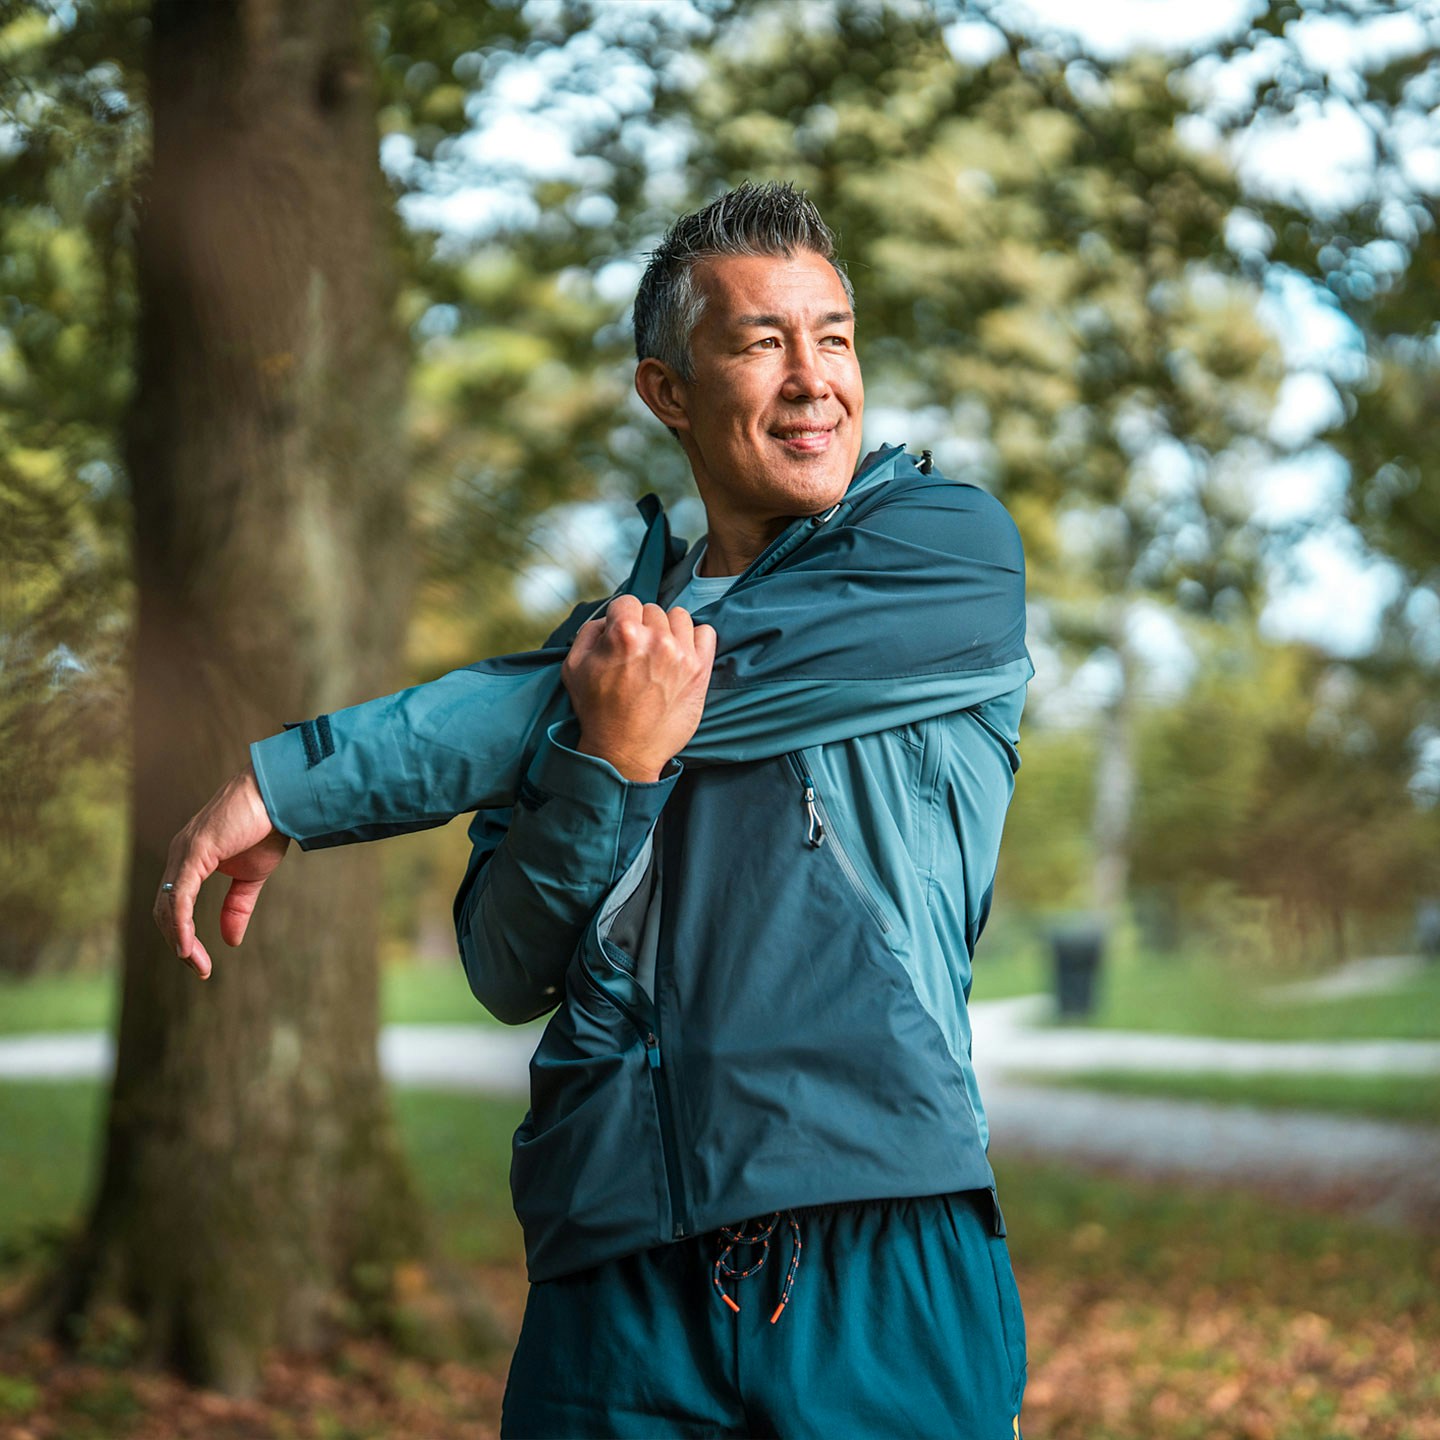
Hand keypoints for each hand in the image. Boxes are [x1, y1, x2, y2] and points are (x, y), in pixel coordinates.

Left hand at [153, 762, 290, 978]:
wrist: (278, 795)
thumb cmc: (267, 826)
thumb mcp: (252, 876)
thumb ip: (238, 906)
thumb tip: (230, 940)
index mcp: (189, 861)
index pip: (175, 907)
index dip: (183, 937)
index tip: (200, 964)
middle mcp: (179, 856)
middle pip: (165, 911)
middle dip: (179, 944)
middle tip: (200, 969)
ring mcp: (183, 853)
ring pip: (169, 906)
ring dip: (179, 940)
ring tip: (195, 963)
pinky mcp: (195, 851)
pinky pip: (181, 895)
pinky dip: (181, 923)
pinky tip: (186, 946)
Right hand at [561, 596, 715, 781]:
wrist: (624, 751)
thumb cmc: (596, 710)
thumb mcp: (574, 666)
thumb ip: (589, 631)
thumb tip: (607, 619)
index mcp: (624, 633)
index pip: (627, 602)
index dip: (619, 618)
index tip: (620, 637)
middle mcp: (656, 639)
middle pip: (653, 610)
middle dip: (643, 626)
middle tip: (637, 653)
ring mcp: (681, 654)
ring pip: (680, 617)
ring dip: (668, 629)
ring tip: (658, 653)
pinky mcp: (700, 670)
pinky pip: (707, 633)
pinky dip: (695, 639)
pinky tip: (681, 654)